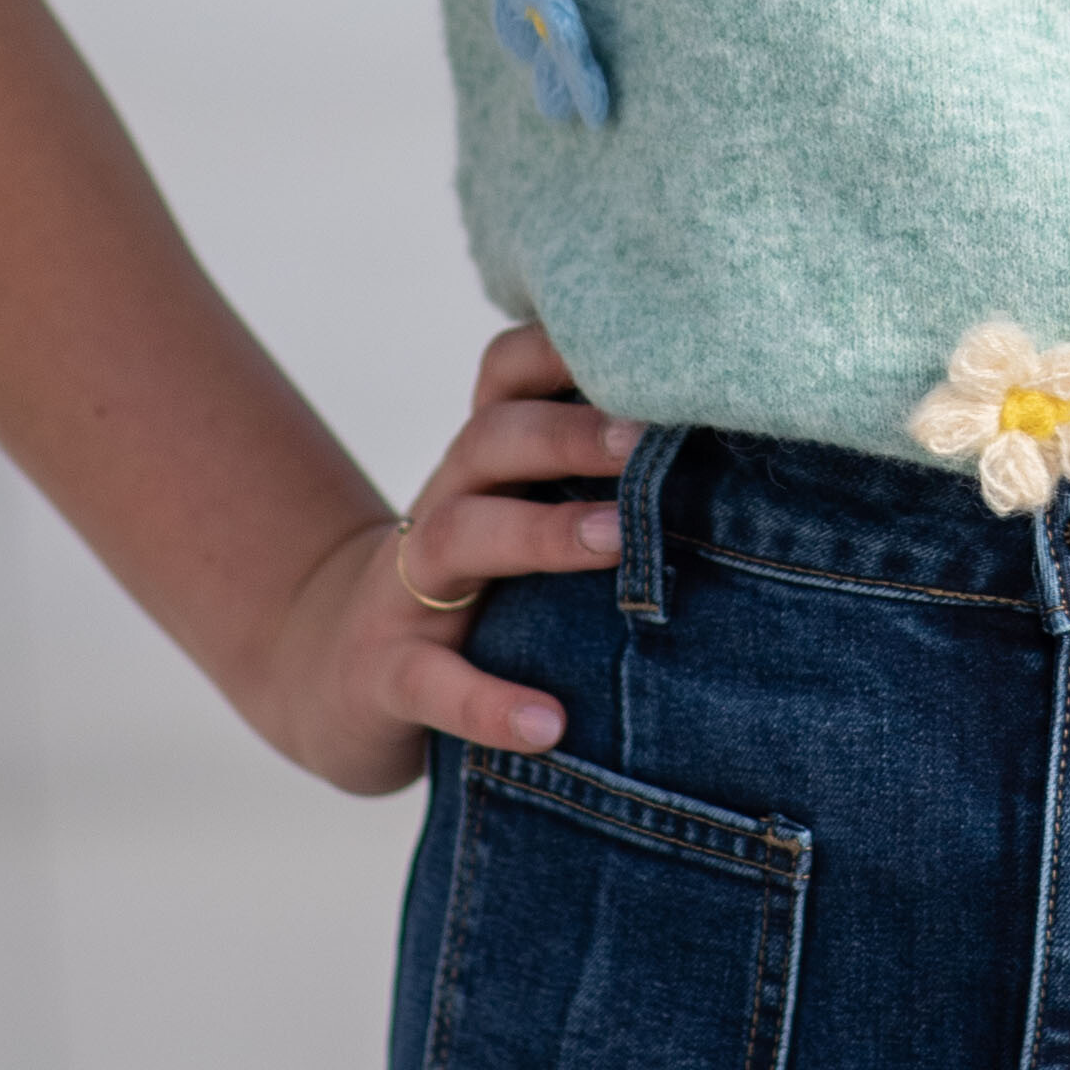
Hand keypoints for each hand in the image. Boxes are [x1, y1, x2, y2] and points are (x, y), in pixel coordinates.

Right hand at [241, 319, 639, 796]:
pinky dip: (489, 703)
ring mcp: (405, 592)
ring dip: (540, 532)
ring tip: (615, 540)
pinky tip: (548, 725)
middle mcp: (444, 508)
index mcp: (483, 468)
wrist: (334, 678)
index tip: (643, 344)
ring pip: (460, 533)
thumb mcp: (515, 523)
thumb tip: (734, 452)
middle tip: (644, 437)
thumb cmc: (467, 595)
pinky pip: (431, 682)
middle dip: (566, 432)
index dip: (560, 348)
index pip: (506, 376)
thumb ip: (592, 484)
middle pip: (491, 439)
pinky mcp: (384, 676)